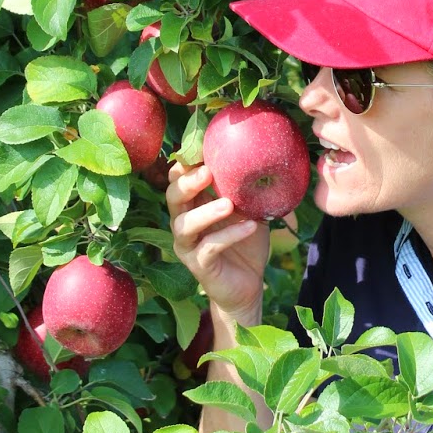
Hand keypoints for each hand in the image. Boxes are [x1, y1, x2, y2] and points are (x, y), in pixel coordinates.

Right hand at [167, 160, 270, 321]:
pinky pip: (209, 248)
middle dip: (187, 182)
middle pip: (172, 197)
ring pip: (184, 225)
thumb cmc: (246, 242)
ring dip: (206, 212)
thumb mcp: (247, 210)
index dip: (186, 163)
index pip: (178, 178)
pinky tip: (250, 227)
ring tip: (229, 204)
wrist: (249, 284)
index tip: (203, 147)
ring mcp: (188, 246)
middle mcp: (184, 223)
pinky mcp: (199, 266)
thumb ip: (244, 188)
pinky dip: (230, 235)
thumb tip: (259, 156)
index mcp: (193, 204)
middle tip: (207, 171)